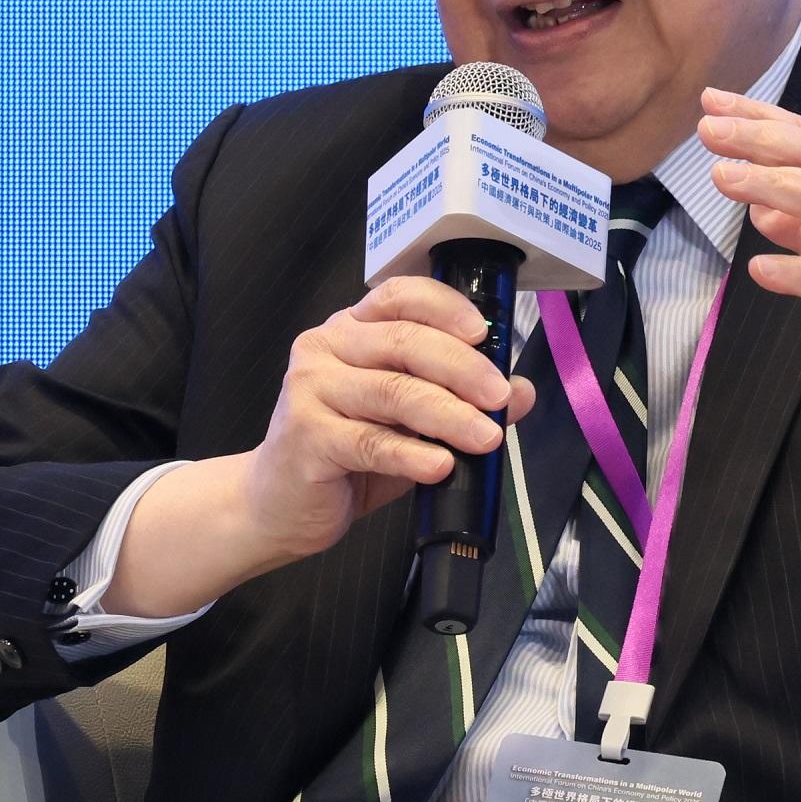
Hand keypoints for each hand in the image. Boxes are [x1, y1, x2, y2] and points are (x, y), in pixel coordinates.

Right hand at [105, 277, 538, 614]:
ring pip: (393, 391)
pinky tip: (442, 465)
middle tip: (500, 397)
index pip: (399, 296)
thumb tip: (522, 392)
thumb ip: (458, 401)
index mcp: (350, 331)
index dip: (445, 307)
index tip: (485, 331)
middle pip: (405, 342)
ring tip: (487, 437)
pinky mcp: (306, 437)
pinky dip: (412, 454)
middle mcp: (325, 348)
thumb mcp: (409, 424)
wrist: (278, 505)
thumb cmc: (345, 457)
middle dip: (463, 368)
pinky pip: (369, 442)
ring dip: (448, 414)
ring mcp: (311, 390)